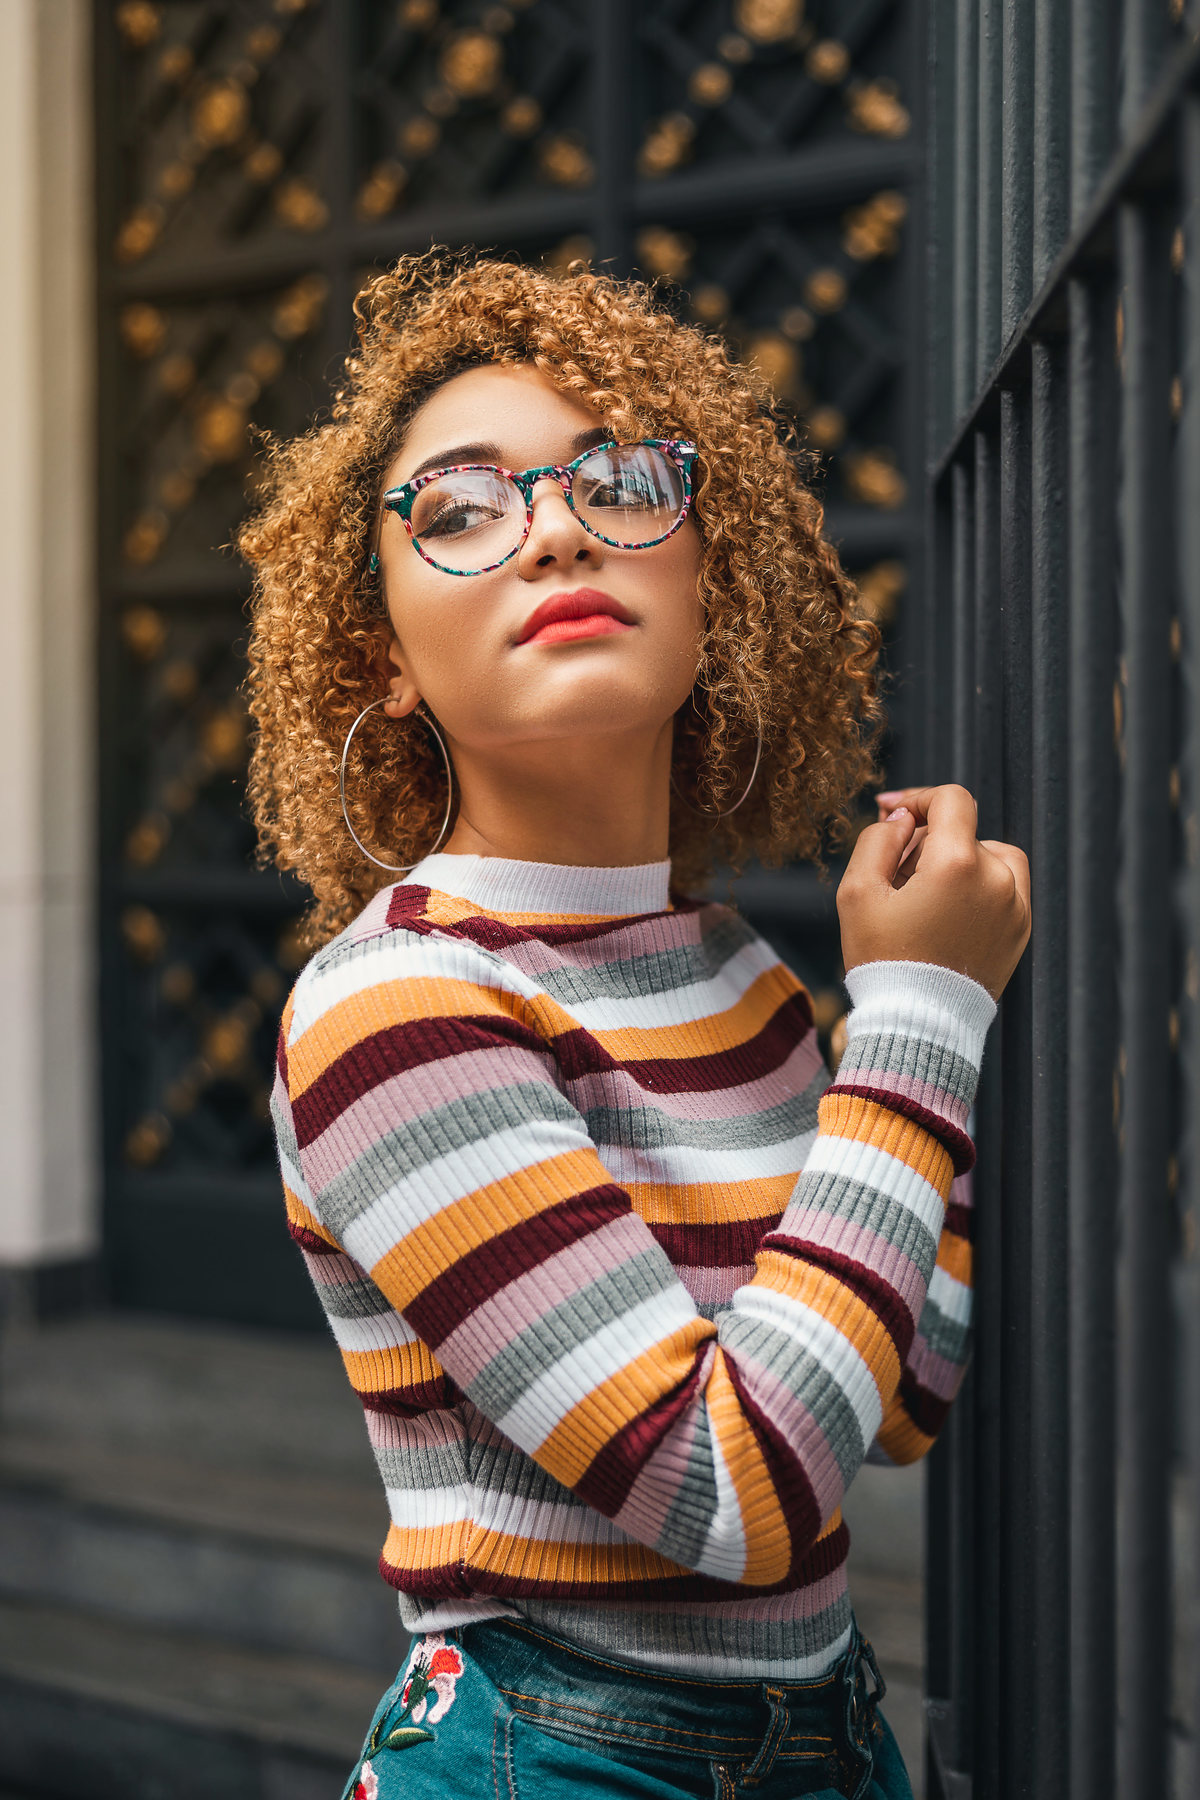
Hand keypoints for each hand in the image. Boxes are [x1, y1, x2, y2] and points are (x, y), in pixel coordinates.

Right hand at [836, 784, 1030, 999]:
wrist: (920, 1025)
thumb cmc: (883, 960)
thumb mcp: (857, 893)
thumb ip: (877, 839)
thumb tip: (904, 819)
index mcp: (958, 863)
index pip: (951, 800)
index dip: (918, 799)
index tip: (893, 815)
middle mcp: (998, 878)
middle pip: (961, 833)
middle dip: (925, 846)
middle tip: (893, 883)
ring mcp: (1016, 905)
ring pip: (986, 857)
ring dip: (956, 864)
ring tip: (924, 900)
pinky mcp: (1022, 929)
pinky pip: (1002, 888)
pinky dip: (976, 890)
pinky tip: (945, 918)